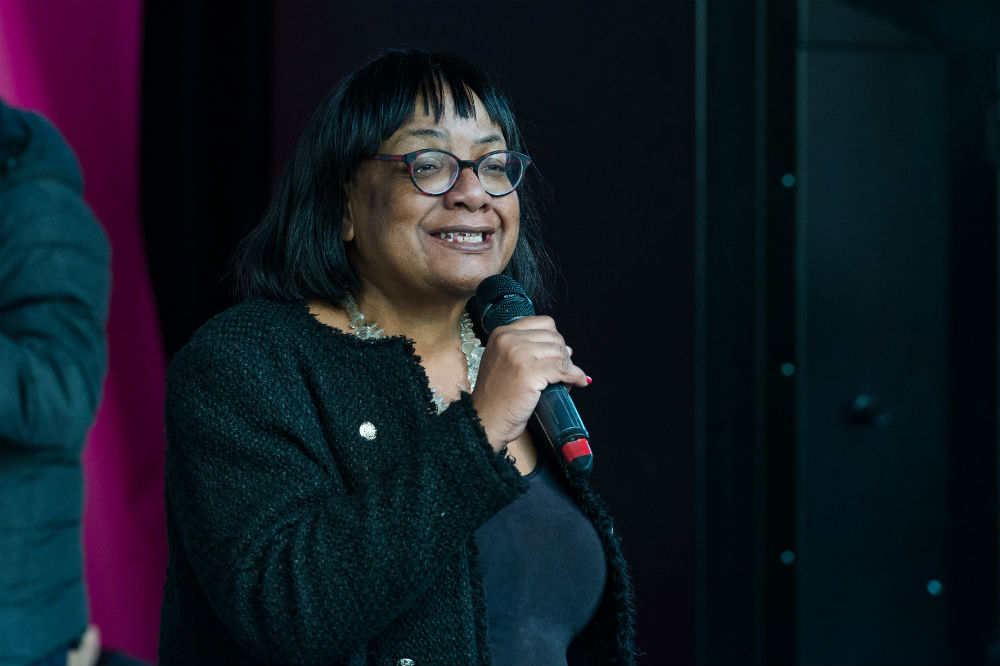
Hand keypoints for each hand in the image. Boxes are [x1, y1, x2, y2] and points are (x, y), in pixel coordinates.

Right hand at [471, 316, 588, 450]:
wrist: (484, 420)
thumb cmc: (495, 398)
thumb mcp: (502, 362)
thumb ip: (525, 351)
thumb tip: (566, 351)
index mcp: (502, 333)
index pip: (543, 323)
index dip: (555, 339)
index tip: (558, 353)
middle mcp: (510, 339)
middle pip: (554, 338)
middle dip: (563, 354)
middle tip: (565, 370)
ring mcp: (520, 355)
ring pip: (560, 353)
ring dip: (570, 366)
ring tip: (569, 378)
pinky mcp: (530, 373)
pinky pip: (564, 370)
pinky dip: (576, 376)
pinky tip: (579, 382)